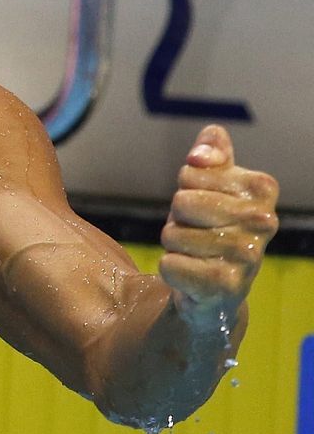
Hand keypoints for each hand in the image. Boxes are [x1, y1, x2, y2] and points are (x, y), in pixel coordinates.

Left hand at [159, 124, 277, 323]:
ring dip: (174, 244)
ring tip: (196, 253)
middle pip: (180, 202)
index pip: (190, 171)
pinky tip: (193, 275)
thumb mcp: (209, 183)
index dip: (185, 186)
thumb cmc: (209, 225)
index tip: (203, 200)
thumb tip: (206, 146)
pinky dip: (171, 269)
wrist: (215, 287)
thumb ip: (210, 153)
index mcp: (261, 189)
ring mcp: (248, 256)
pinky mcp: (226, 285)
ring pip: (172, 233)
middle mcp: (263, 221)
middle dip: (177, 216)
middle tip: (197, 230)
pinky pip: (170, 264)